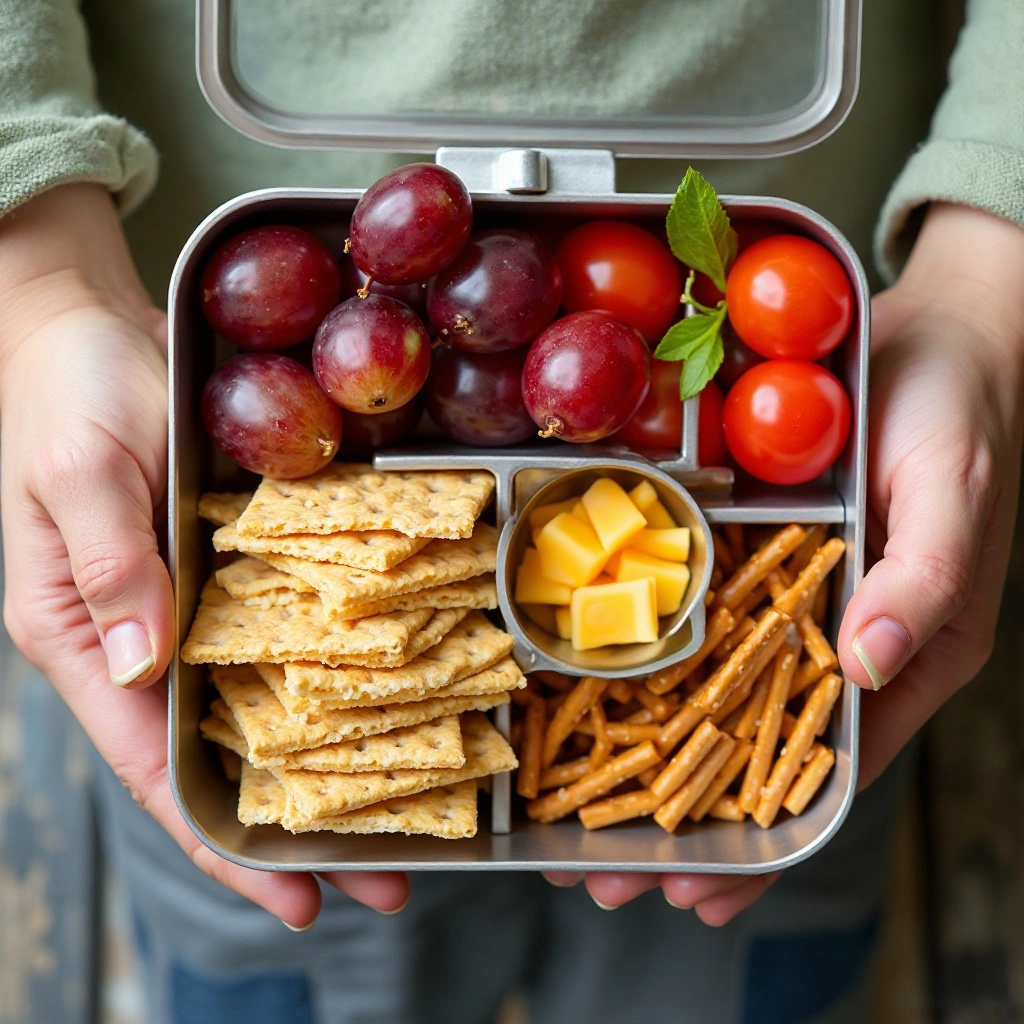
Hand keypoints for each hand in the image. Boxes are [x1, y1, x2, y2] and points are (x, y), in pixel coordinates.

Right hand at [0, 186, 408, 926]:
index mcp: (85, 639)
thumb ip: (109, 565)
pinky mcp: (230, 569)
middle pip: (220, 755)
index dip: (220, 841)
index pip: (155, 766)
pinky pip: (282, 635)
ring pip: (259, 706)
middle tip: (386, 878)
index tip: (295, 896)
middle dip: (296, 824)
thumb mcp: (79, 471)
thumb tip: (143, 664)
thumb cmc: (65, 394)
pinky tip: (384, 701)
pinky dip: (327, 676)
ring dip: (327, 761)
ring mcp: (190, 608)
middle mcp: (142, 640)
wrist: (92, 330)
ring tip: (408, 811)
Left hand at [547, 204, 1023, 922]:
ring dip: (651, 758)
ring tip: (578, 815)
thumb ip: (925, 582)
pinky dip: (655, 667)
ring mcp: (793, 603)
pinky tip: (599, 697)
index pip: (829, 774)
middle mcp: (844, 641)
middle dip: (684, 820)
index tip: (700, 893)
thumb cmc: (956, 413)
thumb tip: (872, 664)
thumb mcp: (953, 491)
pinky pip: (702, 625)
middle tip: (603, 874)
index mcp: (906, 653)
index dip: (765, 839)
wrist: (927, 336)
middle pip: (755, 753)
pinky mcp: (757, 559)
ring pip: (717, 700)